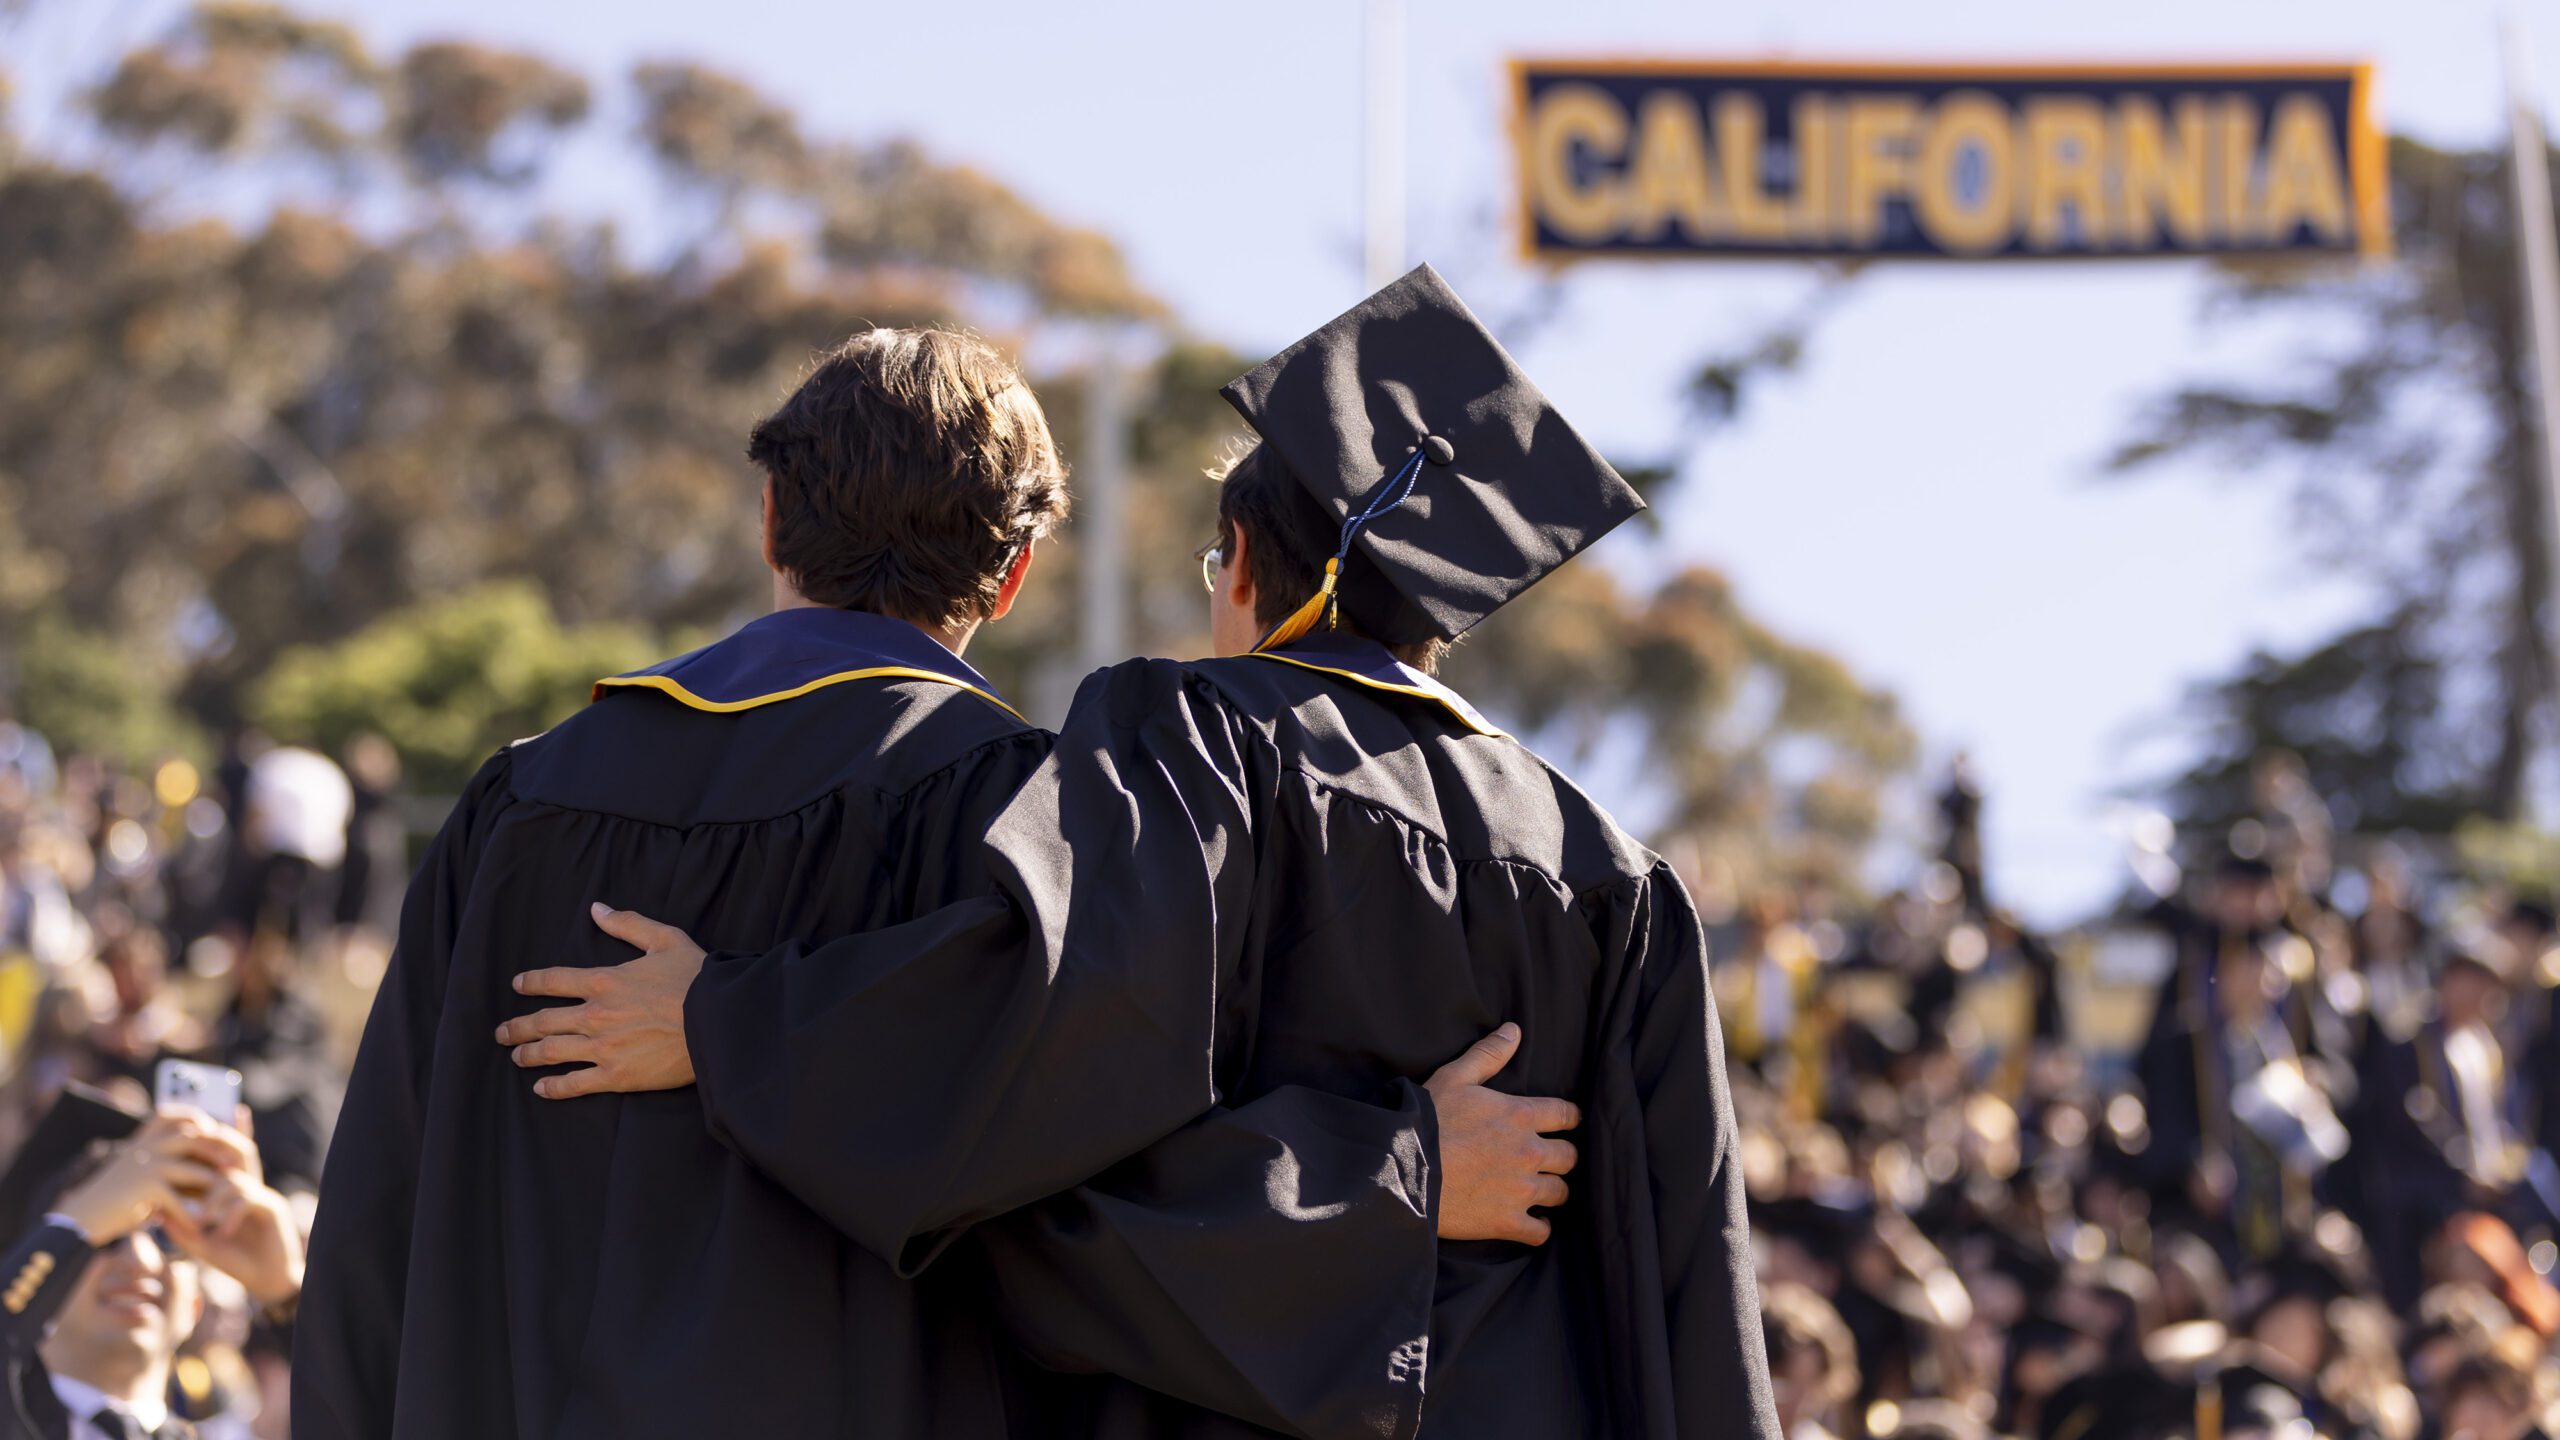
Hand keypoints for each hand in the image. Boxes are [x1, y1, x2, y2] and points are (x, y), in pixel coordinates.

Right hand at [55, 1113, 233, 1245]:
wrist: (83, 1217)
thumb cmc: (118, 1194)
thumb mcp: (139, 1167)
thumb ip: (166, 1156)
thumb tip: (207, 1145)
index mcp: (144, 1137)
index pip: (178, 1113)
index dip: (201, 1118)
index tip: (217, 1131)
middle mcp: (147, 1145)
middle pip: (195, 1138)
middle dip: (218, 1153)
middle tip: (234, 1168)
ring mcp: (147, 1164)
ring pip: (194, 1171)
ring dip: (211, 1190)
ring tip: (223, 1202)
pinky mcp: (146, 1187)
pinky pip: (179, 1199)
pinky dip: (191, 1214)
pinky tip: (199, 1225)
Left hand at [160, 1170, 303, 1306]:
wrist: (267, 1280)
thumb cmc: (234, 1262)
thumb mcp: (202, 1246)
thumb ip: (182, 1230)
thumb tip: (158, 1212)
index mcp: (226, 1197)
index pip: (203, 1176)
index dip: (183, 1182)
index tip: (163, 1197)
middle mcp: (244, 1191)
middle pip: (217, 1171)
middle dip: (196, 1185)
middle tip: (179, 1204)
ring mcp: (259, 1196)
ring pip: (232, 1181)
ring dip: (213, 1200)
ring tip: (200, 1222)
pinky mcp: (273, 1207)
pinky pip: (249, 1200)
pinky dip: (231, 1214)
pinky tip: (223, 1233)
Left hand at [495, 903, 705, 1098]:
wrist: (719, 1022)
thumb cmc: (697, 979)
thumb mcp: (665, 939)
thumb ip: (628, 924)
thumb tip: (597, 908)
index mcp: (604, 981)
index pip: (554, 980)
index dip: (532, 982)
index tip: (518, 985)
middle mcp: (595, 1014)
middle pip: (544, 1021)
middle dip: (518, 1027)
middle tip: (502, 1032)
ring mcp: (603, 1048)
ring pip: (551, 1052)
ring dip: (528, 1055)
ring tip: (515, 1057)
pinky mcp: (616, 1076)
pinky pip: (574, 1083)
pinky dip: (554, 1087)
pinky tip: (542, 1088)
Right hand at [1425, 1023, 1579, 1245]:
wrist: (1402, 1170)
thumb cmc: (1427, 1120)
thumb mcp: (1455, 1077)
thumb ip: (1489, 1054)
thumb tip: (1514, 1030)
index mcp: (1521, 1115)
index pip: (1567, 1115)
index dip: (1568, 1118)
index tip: (1563, 1123)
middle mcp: (1529, 1152)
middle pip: (1569, 1157)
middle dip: (1561, 1157)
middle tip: (1547, 1159)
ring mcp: (1521, 1190)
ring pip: (1560, 1193)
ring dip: (1552, 1191)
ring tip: (1538, 1191)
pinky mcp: (1507, 1221)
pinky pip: (1541, 1232)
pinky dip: (1538, 1228)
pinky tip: (1529, 1223)